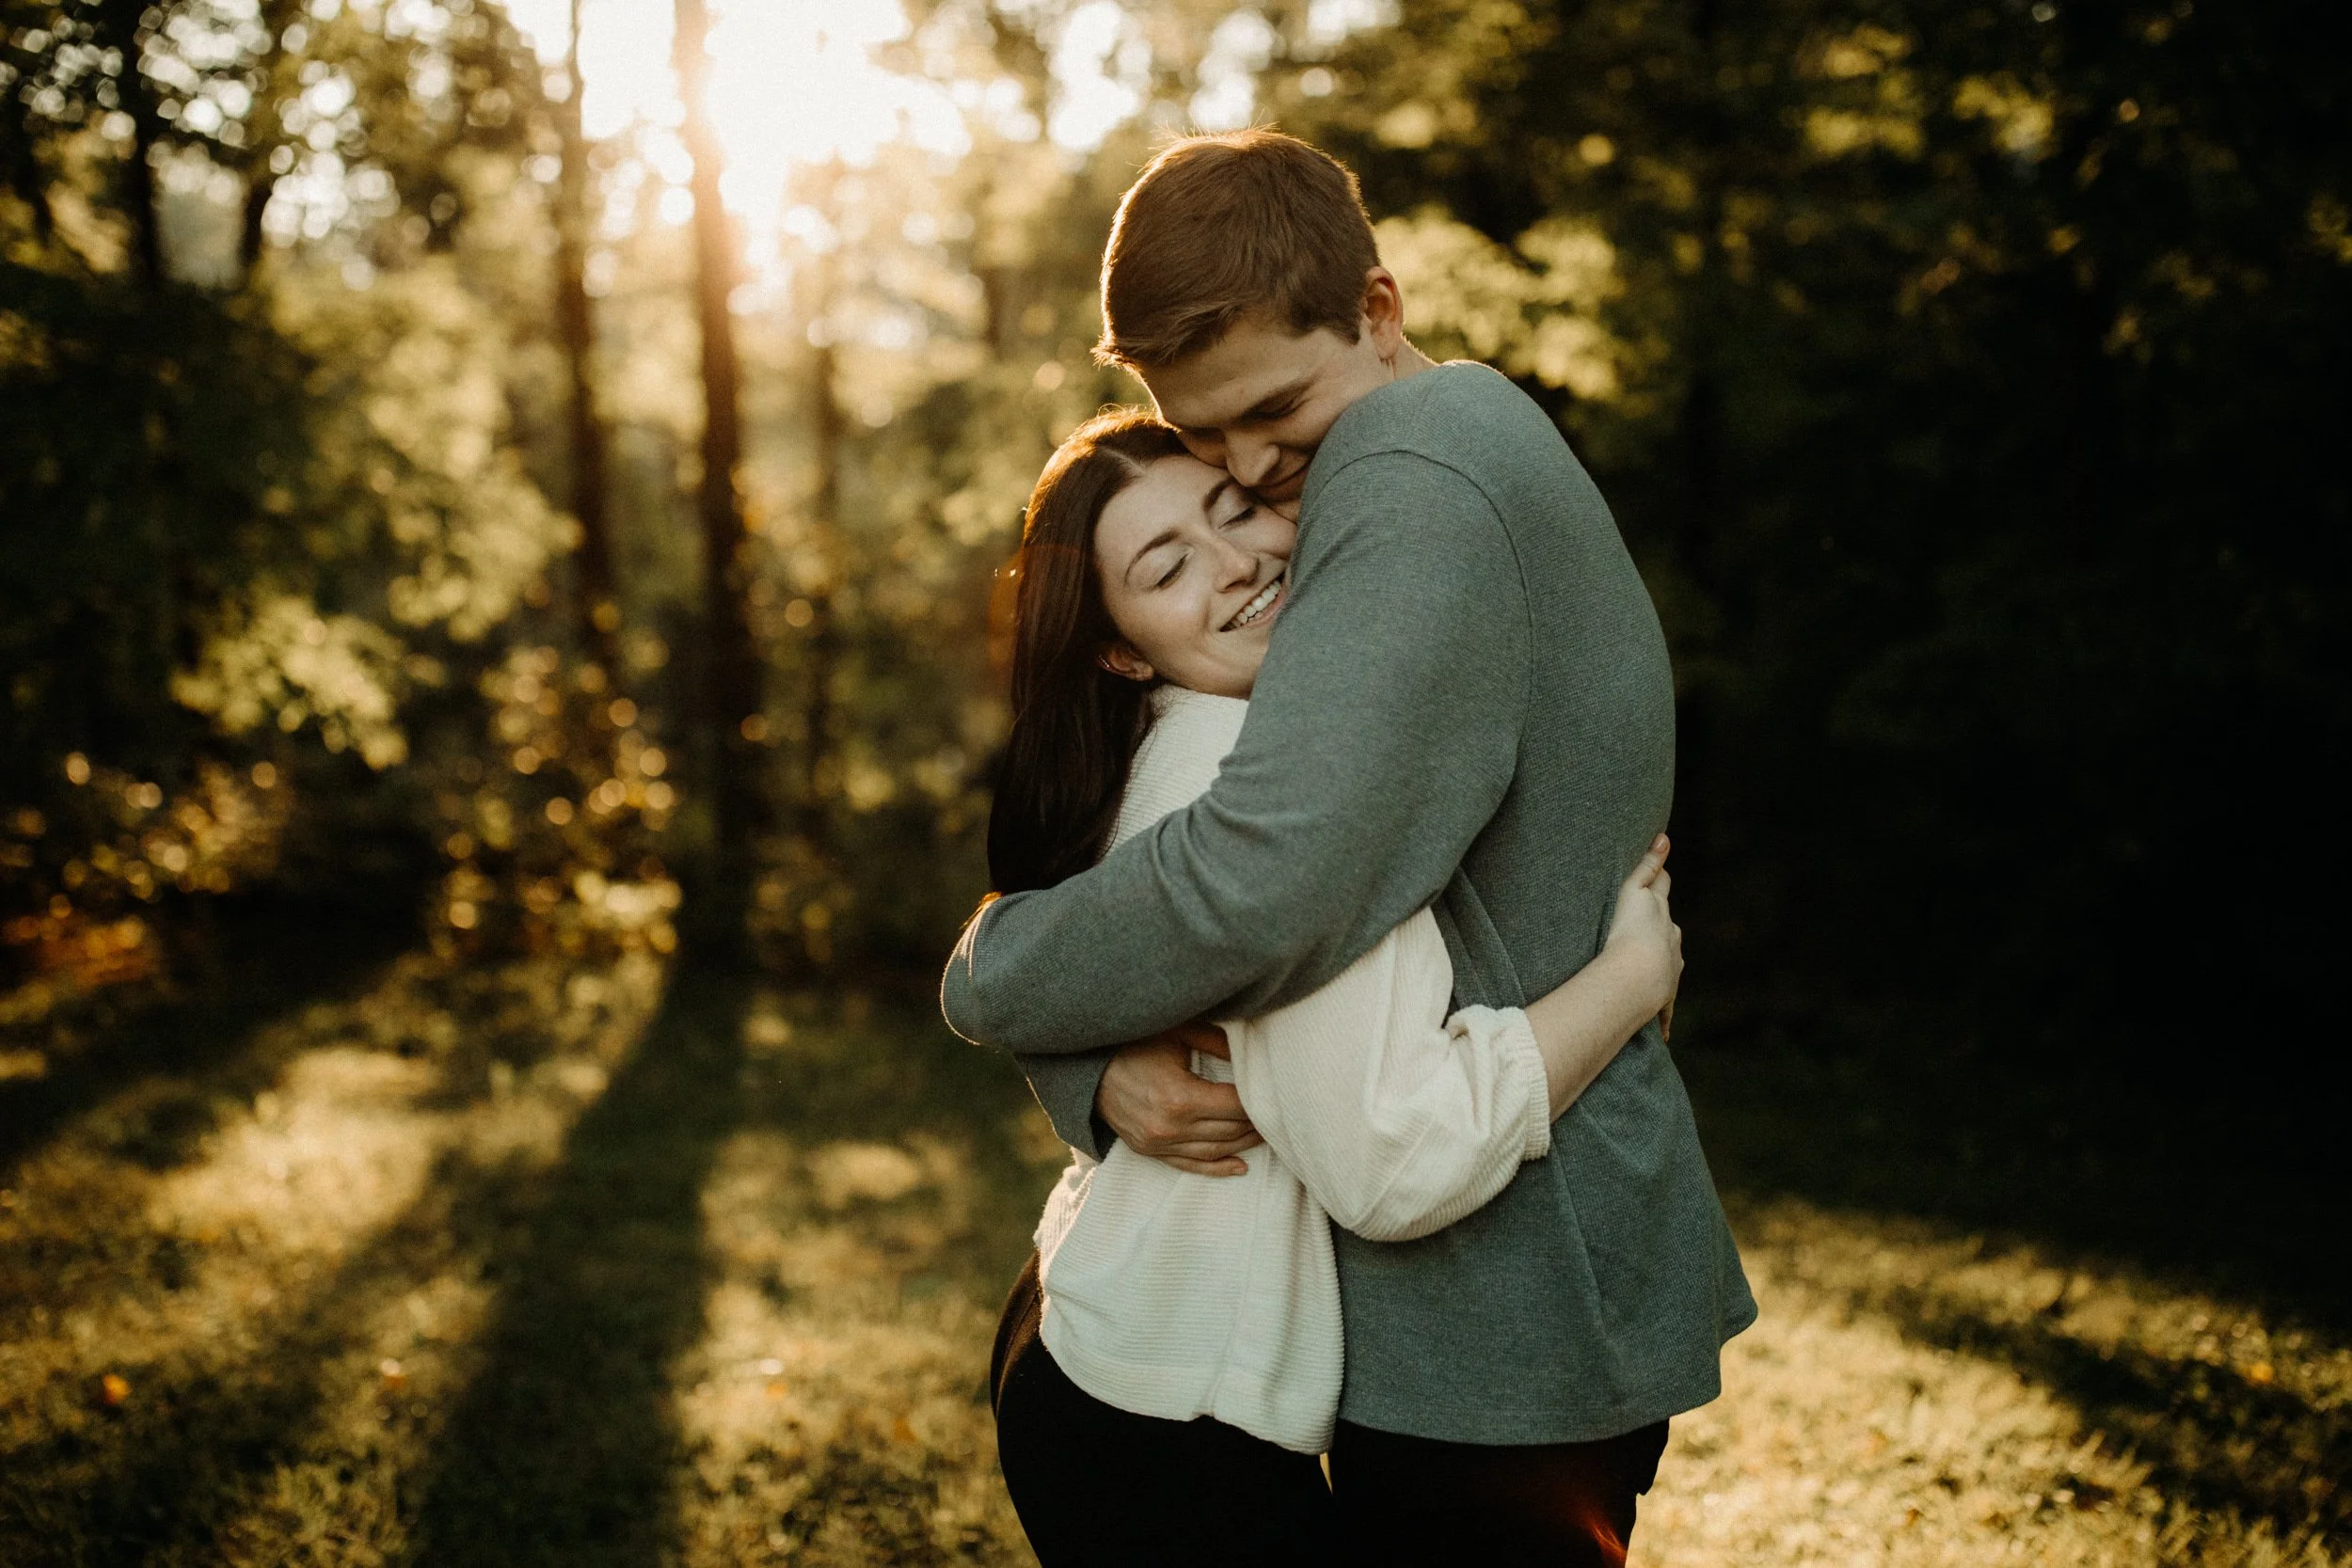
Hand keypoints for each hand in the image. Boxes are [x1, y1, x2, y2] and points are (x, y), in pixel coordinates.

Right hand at [1095, 1031, 1258, 1175]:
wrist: (1086, 1069)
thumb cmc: (1133, 1044)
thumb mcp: (1177, 1033)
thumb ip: (1216, 1042)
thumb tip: (1251, 1052)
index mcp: (1181, 1097)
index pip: (1236, 1106)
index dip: (1258, 1101)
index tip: (1274, 1093)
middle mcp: (1171, 1127)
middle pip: (1229, 1130)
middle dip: (1256, 1123)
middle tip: (1276, 1113)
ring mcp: (1158, 1143)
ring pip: (1214, 1151)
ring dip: (1243, 1144)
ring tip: (1264, 1134)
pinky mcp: (1149, 1151)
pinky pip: (1190, 1166)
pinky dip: (1216, 1169)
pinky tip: (1239, 1167)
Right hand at [1603, 834, 1683, 1038]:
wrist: (1637, 976)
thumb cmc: (1628, 935)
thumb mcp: (1633, 895)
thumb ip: (1648, 868)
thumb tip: (1666, 837)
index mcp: (1661, 918)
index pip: (1660, 894)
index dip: (1658, 884)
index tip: (1658, 878)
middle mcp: (1671, 943)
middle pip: (1668, 926)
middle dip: (1660, 923)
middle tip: (1649, 923)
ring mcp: (1670, 970)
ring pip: (1668, 963)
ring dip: (1661, 964)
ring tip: (1647, 968)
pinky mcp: (1664, 998)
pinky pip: (1665, 1009)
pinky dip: (1664, 1018)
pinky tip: (1664, 1034)